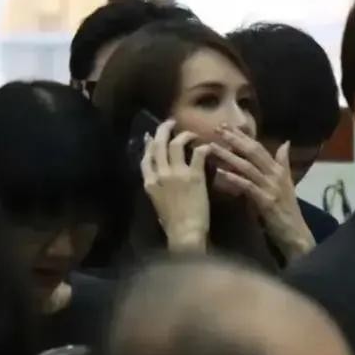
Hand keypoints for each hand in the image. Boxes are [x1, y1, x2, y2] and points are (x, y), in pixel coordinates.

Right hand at [140, 119, 211, 252]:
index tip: (152, 136)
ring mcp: (177, 173)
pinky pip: (198, 153)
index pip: (146, 157)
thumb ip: (157, 186)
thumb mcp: (157, 202)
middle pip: (158, 145)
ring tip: (190, 133)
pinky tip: (207, 146)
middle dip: (163, 130)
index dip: (149, 144)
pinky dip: (203, 147)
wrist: (185, 231)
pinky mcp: (194, 175)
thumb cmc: (172, 222)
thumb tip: (159, 176)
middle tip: (170, 122)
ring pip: (176, 144)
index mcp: (149, 182)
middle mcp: (161, 174)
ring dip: (184, 134)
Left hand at [209, 128, 315, 260]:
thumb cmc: (287, 210)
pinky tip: (221, 172)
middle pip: (253, 152)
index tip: (226, 126)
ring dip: (229, 156)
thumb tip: (285, 143)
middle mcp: (275, 174)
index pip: (258, 147)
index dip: (243, 136)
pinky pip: (247, 186)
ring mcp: (271, 187)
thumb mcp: (287, 183)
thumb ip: (283, 163)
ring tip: (212, 147)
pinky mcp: (266, 201)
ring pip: (247, 167)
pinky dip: (234, 178)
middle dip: (234, 139)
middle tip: (217, 128)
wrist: (295, 233)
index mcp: (278, 169)